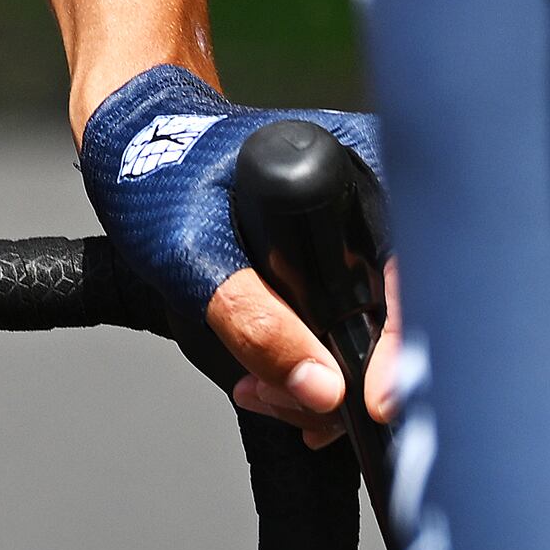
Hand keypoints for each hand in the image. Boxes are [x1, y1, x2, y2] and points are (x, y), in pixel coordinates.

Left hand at [78, 64, 395, 438]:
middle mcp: (376, 195)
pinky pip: (349, 328)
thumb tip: (323, 391)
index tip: (373, 402)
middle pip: (398, 313)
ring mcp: (360, 232)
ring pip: (373, 333)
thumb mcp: (192, 251)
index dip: (401, 345)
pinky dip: (313, 367)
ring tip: (257, 389)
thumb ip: (255, 322)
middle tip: (282, 402)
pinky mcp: (341, 261)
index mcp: (363, 165)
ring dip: (320, 383)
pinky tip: (270, 382)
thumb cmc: (157, 174)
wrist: (132, 147)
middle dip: (343, 379)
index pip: (416, 269)